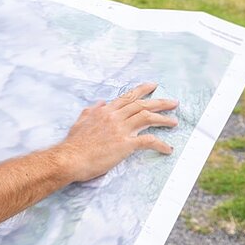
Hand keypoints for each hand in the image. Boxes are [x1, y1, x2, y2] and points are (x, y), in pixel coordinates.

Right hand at [55, 82, 178, 182]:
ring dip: (163, 119)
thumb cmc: (73, 144)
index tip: (154, 86)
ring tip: (174, 122)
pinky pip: (148, 141)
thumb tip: (100, 103)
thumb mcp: (81, 121)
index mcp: (105, 111)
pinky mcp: (125, 144)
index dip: (143, 90)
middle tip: (174, 103)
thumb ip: (91, 111)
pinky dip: (160, 144)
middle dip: (160, 102)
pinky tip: (168, 148)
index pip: (128, 96)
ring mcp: (121, 129)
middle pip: (142, 105)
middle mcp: (115, 117)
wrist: (70, 158)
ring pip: (147, 118)